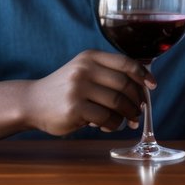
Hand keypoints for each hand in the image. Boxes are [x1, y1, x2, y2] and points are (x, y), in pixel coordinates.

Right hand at [24, 50, 154, 135]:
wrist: (32, 102)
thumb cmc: (65, 89)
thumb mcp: (83, 72)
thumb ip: (107, 74)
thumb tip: (143, 85)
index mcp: (90, 57)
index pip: (125, 63)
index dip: (143, 75)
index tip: (153, 86)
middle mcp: (84, 69)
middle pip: (125, 84)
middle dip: (137, 100)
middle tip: (139, 110)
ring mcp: (78, 89)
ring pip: (118, 102)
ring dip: (128, 114)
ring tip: (128, 120)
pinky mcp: (75, 109)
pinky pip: (106, 118)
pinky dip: (114, 125)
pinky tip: (108, 126)